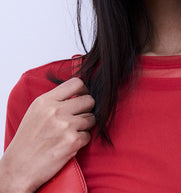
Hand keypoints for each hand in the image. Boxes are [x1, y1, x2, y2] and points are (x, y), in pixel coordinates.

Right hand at [0, 77, 94, 192]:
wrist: (18, 168)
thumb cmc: (28, 140)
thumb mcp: (36, 111)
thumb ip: (55, 99)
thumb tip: (79, 92)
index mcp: (45, 101)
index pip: (76, 83)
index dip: (84, 90)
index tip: (82, 96)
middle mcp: (56, 111)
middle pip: (89, 100)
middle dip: (87, 109)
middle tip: (79, 116)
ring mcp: (65, 126)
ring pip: (91, 118)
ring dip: (85, 126)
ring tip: (71, 132)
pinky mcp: (73, 141)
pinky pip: (88, 135)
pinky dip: (82, 140)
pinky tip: (69, 144)